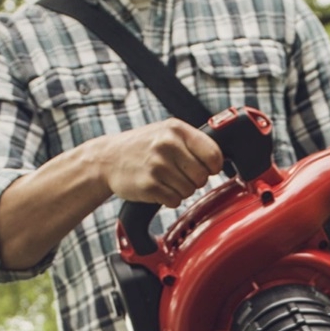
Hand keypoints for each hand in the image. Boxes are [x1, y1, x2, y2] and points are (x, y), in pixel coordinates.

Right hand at [99, 119, 223, 208]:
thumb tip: (221, 160)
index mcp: (176, 129)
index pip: (214, 154)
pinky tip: (156, 186)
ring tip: (164, 178)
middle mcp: (167, 145)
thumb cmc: (142, 146)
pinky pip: (174, 201)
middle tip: (178, 173)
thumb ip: (193, 143)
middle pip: (203, 177)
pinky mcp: (149, 185)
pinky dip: (168, 198)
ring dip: (180, 190)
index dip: (213, 166)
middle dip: (194, 180)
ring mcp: (157, 165)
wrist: (107, 159)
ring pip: (189, 191)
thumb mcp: (167, 133)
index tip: (205, 167)